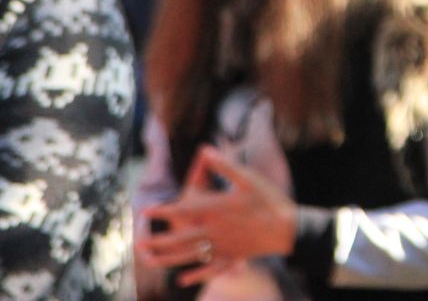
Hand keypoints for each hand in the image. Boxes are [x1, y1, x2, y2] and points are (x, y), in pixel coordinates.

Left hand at [139, 145, 297, 287]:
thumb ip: (224, 165)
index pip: (184, 210)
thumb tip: (204, 149)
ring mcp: (223, 247)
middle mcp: (215, 231)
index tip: (147, 211)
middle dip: (158, 242)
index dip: (164, 211)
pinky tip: (183, 279)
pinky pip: (210, 268)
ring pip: (190, 256)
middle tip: (139, 245)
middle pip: (181, 239)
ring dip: (168, 259)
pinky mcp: (232, 257)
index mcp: (216, 209)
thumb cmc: (268, 199)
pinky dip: (196, 274)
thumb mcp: (247, 177)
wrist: (287, 228)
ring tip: (151, 261)